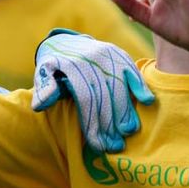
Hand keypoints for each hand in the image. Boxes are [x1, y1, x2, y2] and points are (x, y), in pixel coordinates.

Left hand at [32, 29, 154, 153]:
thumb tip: (40, 105)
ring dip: (126, 111)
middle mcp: (92, 60)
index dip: (92, 125)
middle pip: (105, 97)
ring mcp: (108, 55)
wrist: (65, 41)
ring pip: (120, 87)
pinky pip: (132, 70)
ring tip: (129, 132)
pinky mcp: (119, 54)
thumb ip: (45, 88)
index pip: (86, 100)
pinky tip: (148, 101)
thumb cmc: (55, 66)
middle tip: (116, 146)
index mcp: (73, 67)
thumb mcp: (43, 73)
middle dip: (110, 124)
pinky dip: (140, 85)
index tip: (98, 146)